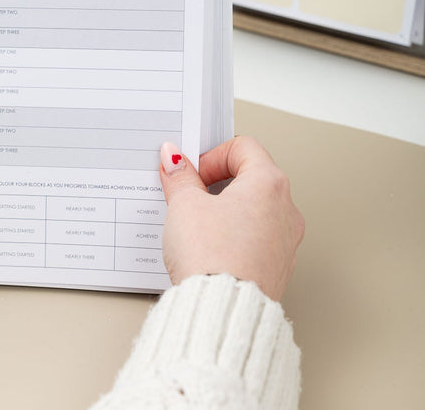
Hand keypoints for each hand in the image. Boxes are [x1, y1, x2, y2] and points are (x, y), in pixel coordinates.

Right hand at [158, 136, 303, 300]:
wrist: (222, 311)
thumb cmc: (211, 256)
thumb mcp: (184, 205)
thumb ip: (180, 176)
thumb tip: (174, 160)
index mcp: (268, 184)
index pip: (242, 148)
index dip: (211, 155)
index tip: (192, 173)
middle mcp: (285, 210)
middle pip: (251, 177)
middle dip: (217, 182)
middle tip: (191, 194)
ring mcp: (285, 241)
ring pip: (254, 210)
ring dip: (226, 210)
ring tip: (198, 223)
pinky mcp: (277, 268)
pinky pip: (255, 239)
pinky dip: (234, 235)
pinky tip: (210, 247)